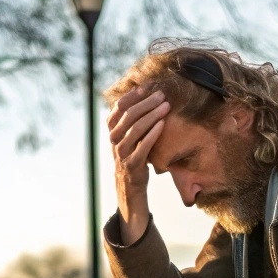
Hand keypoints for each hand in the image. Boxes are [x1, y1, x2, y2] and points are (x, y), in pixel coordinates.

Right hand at [108, 87, 170, 244]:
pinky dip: (152, 134)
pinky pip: (142, 147)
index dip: (131, 96)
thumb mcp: (130, 140)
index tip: (146, 87)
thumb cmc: (134, 160)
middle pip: (127, 116)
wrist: (129, 190)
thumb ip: (132, 122)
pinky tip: (162, 124)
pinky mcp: (132, 166)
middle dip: (145, 103)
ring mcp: (121, 154)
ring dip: (150, 115)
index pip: (118, 108)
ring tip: (165, 106)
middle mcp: (113, 142)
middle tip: (161, 95)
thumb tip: (144, 98)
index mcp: (111, 132)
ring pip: (133, 129)